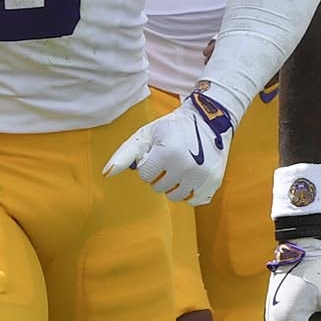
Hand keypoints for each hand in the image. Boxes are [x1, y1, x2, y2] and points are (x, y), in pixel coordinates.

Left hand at [103, 87, 238, 206]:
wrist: (209, 120)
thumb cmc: (172, 128)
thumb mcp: (146, 135)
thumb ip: (124, 154)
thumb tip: (106, 174)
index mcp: (167, 152)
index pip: (145, 176)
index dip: (149, 163)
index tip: (158, 152)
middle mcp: (186, 166)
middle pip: (159, 188)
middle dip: (161, 175)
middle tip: (170, 158)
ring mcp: (202, 176)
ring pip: (176, 197)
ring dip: (174, 185)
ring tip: (180, 167)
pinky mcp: (214, 182)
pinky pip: (194, 200)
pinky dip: (191, 191)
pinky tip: (193, 175)